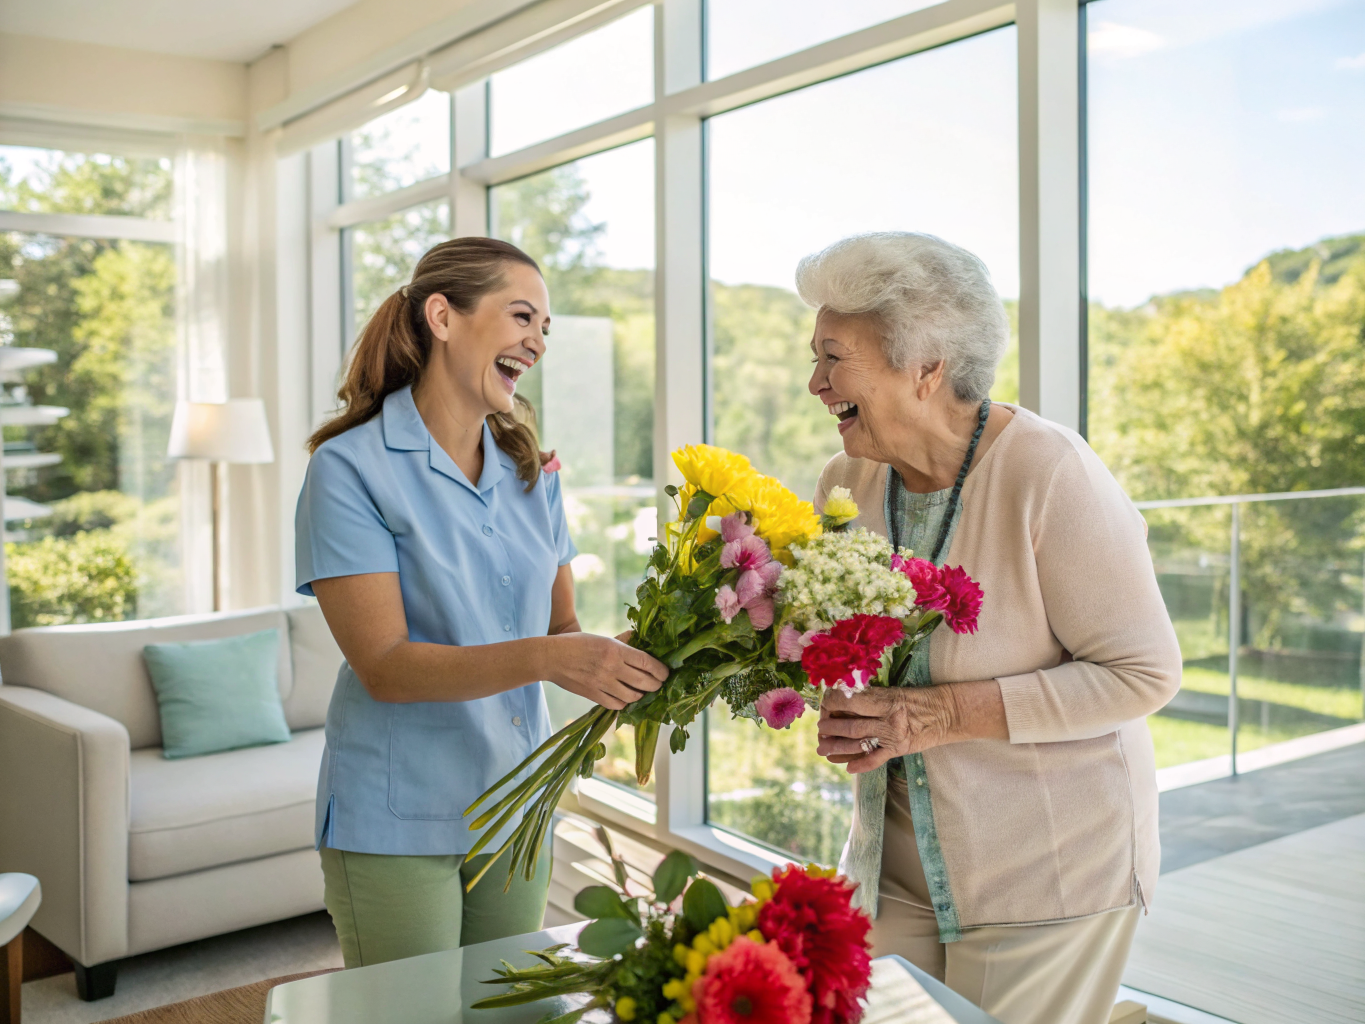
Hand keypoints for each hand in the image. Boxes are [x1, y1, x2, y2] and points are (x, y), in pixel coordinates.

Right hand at [545, 632, 667, 710]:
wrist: (551, 657)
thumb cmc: (576, 644)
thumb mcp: (602, 638)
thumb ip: (622, 642)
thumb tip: (639, 639)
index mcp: (615, 650)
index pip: (648, 663)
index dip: (661, 671)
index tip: (666, 673)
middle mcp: (612, 667)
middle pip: (645, 682)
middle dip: (656, 685)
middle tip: (658, 684)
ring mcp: (602, 683)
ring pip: (633, 697)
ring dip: (641, 696)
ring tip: (643, 691)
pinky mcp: (594, 695)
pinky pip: (616, 705)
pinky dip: (624, 703)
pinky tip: (626, 698)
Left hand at [816, 687, 956, 772]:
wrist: (947, 712)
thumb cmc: (919, 697)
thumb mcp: (894, 691)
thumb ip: (871, 696)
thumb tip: (842, 697)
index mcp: (885, 700)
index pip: (851, 701)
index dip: (833, 702)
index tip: (825, 703)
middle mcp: (887, 719)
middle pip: (851, 725)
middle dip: (831, 728)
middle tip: (820, 728)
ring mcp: (893, 736)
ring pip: (858, 743)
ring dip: (837, 747)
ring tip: (822, 748)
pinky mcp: (899, 749)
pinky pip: (876, 759)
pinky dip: (861, 765)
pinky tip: (847, 768)